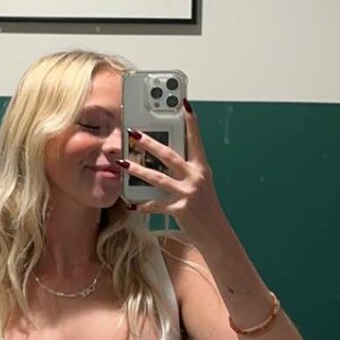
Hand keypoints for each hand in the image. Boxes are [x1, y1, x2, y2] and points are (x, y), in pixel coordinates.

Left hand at [120, 103, 225, 239]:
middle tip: (133, 132)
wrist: (216, 235)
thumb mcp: (200, 185)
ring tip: (122, 162)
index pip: (195, 140)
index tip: (185, 103)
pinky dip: (142, 205)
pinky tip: (131, 203)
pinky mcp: (180, 209)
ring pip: (158, 178)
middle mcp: (196, 177)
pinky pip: (156, 205)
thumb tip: (162, 157)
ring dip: (137, 169)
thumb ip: (186, 170)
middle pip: (169, 155)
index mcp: (202, 168)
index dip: (191, 121)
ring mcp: (188, 193)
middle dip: (149, 143)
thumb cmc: (206, 208)